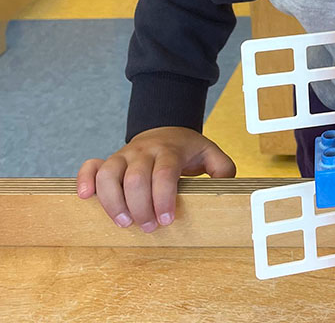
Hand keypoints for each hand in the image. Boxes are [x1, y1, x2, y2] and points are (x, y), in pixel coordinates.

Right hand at [77, 127, 235, 231]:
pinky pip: (90, 166)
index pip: (164, 173)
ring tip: (124, 223)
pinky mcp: (108, 160)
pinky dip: (85, 180)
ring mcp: (124, 155)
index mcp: (170, 150)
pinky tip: (85, 197)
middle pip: (136, 178)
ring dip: (113, 202)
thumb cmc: (186, 149)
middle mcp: (144, 151)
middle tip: (150, 227)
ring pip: (109, 175)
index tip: (167, 220)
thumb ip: (222, 167)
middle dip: (141, 207)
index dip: (163, 198)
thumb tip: (227, 185)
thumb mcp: (209, 153)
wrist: (165, 129)